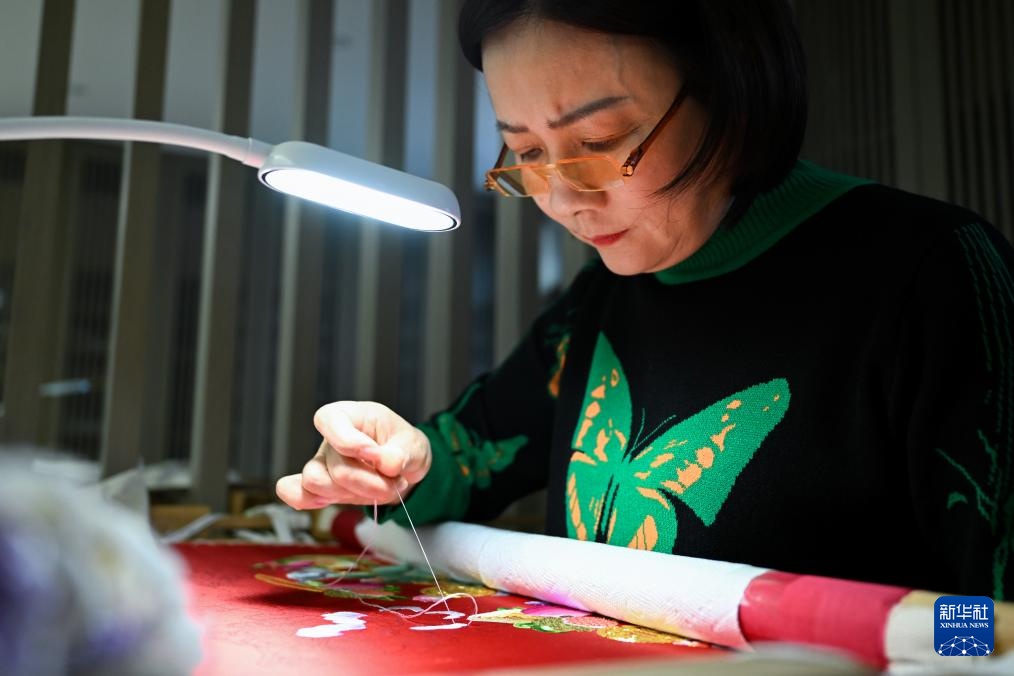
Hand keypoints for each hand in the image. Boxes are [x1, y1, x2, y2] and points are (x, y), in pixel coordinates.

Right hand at [275, 401, 431, 508]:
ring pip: (318, 483)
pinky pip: (297, 494)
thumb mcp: (414, 444)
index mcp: (351, 415)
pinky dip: (310, 501)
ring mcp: (322, 464)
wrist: (403, 469)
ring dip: (355, 494)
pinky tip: (334, 501)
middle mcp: (330, 439)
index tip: (374, 454)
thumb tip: (389, 463)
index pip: (329, 419)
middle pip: (334, 465)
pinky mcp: (321, 489)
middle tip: (396, 482)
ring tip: (380, 490)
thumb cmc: (403, 446)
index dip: (347, 440)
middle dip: (370, 482)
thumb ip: (403, 452)